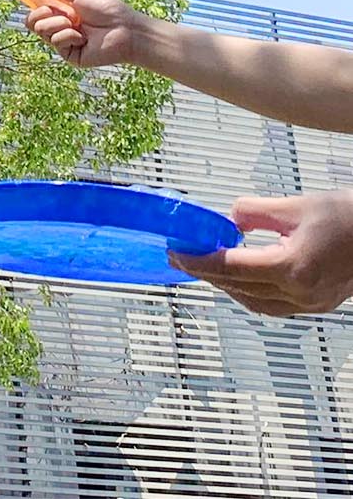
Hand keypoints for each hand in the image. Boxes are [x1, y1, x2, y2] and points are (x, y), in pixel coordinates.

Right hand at [22, 0, 143, 68]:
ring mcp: (64, 42)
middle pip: (32, 22)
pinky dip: (68, 35)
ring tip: (78, 24)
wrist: (125, 30)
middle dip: (43, 13)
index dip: (29, 1)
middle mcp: (60, 27)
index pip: (37, 8)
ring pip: (42, 30)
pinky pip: (55, 41)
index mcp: (62, 12)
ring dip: (59, 23)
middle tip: (61, 12)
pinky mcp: (69, 55)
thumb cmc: (107, 9)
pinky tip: (83, 37)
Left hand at [170, 193, 352, 315]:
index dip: (198, 261)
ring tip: (204, 267)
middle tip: (181, 259)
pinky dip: (250, 293)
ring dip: (227, 286)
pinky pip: (274, 306)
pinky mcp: (318, 304)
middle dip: (206, 273)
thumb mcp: (293, 205)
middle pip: (239, 288)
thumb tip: (227, 220)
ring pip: (255, 303)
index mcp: (292, 267)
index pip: (231, 268)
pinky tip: (239, 278)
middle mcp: (302, 292)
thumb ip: (252, 212)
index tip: (176, 253)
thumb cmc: (348, 217)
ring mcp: (311, 303)